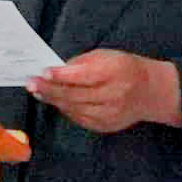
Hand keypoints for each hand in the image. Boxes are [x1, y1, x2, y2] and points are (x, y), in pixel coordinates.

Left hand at [25, 49, 181, 134]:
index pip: (83, 76)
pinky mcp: (106, 125)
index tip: (43, 72)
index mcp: (115, 72)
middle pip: (74, 95)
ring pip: (73, 108)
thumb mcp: (107, 56)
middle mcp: (114, 95)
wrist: (151, 92)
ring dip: (53, 100)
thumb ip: (81, 62)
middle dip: (49, 89)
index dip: (61, 76)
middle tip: (31, 83)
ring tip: (38, 91)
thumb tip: (55, 70)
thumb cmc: (125, 69)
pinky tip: (56, 101)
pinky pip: (78, 118)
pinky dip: (65, 109)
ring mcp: (110, 113)